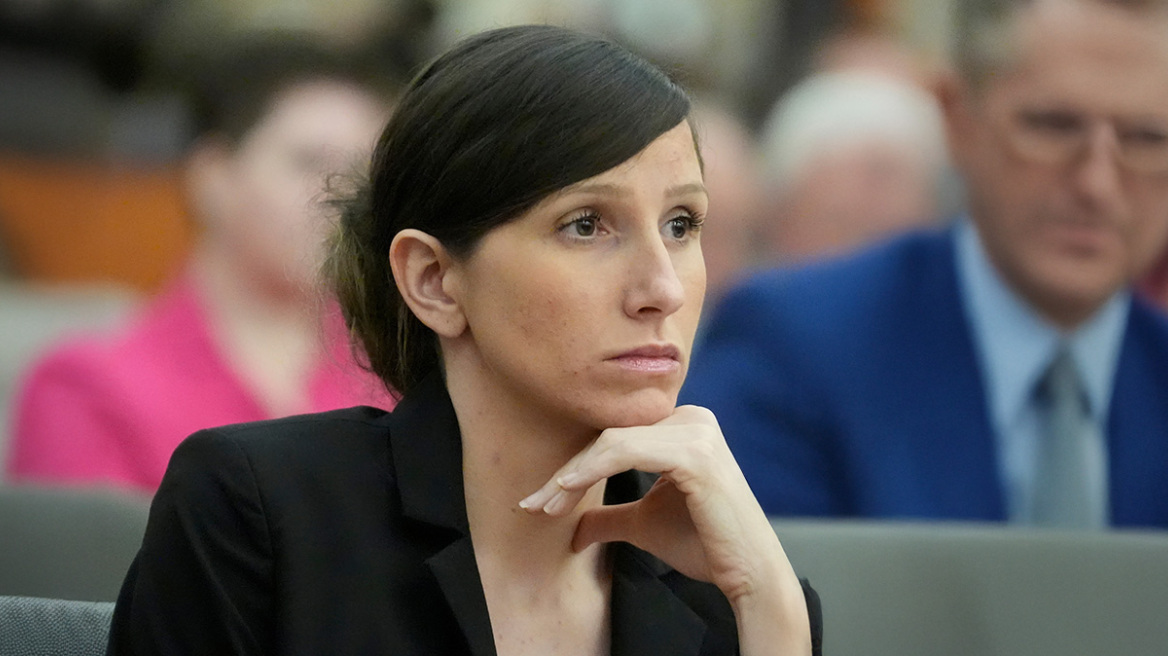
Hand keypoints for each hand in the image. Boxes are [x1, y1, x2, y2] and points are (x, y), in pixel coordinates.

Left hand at [519, 405, 788, 603]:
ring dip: (571, 476)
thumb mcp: (644, 524)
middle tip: (533, 504)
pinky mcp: (695, 453)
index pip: (615, 437)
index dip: (574, 468)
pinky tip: (567, 489)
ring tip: (546, 506)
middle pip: (609, 436)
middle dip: (566, 473)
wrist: (748, 573)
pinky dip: (591, 470)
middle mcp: (692, 417)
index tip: (539, 501)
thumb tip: (573, 530)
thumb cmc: (704, 545)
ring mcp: (696, 432)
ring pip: (612, 442)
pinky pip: (627, 451)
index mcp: (684, 425)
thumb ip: (611, 517)